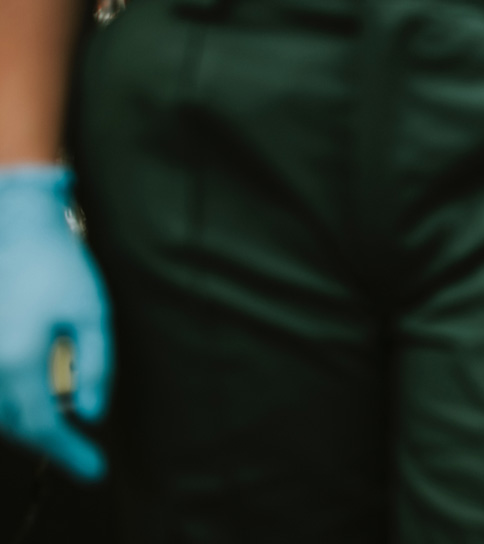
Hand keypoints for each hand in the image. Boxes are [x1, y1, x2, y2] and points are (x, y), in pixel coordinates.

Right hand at [0, 165, 110, 480]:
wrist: (15, 227)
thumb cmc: (60, 267)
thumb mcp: (94, 316)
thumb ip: (96, 368)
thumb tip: (91, 415)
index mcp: (17, 360)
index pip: (41, 426)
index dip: (69, 453)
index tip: (97, 472)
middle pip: (13, 425)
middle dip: (49, 443)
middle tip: (84, 458)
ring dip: (25, 426)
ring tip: (61, 434)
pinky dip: (8, 405)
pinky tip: (30, 404)